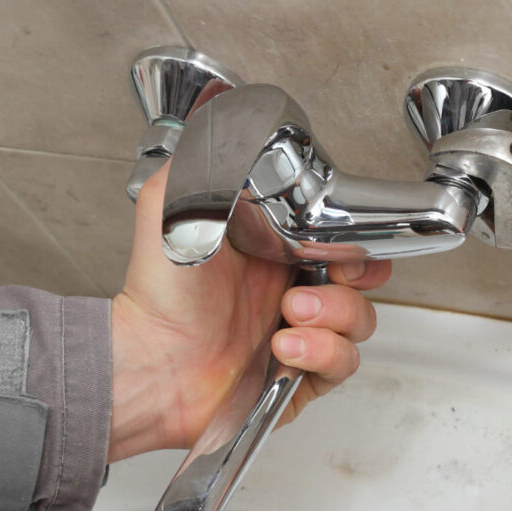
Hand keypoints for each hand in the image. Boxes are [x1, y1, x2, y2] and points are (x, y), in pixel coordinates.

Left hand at [107, 162, 390, 462]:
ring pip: (360, 323)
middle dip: (361, 275)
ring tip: (291, 311)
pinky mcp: (299, 379)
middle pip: (363, 280)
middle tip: (333, 275)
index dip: (354, 238)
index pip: (340, 239)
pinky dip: (322, 353)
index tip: (343, 239)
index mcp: (273, 253)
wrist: (148, 365)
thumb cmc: (156, 296)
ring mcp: (299, 336)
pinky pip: (342, 365)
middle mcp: (290, 293)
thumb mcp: (170, 207)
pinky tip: (286, 345)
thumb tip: (227, 130)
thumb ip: (198, 162)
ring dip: (336, 314)